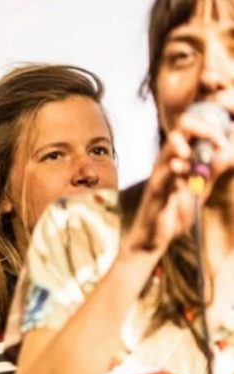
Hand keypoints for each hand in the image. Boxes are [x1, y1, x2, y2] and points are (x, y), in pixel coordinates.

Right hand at [122, 110, 233, 259]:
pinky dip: (178, 170)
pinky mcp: (156, 190)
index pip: (192, 129)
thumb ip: (212, 171)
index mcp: (178, 159)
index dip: (212, 129)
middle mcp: (167, 162)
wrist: (154, 239)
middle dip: (205, 130)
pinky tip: (184, 173)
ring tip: (194, 158)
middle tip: (218, 144)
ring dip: (188, 147)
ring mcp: (160, 175)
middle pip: (181, 128)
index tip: (224, 144)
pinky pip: (165, 173)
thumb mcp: (200, 190)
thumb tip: (227, 151)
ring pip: (171, 146)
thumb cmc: (173, 214)